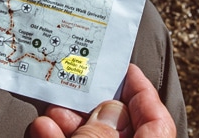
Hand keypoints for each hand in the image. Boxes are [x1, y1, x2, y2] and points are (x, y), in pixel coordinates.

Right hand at [30, 64, 175, 137]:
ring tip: (51, 108)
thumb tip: (108, 111)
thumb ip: (103, 131)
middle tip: (74, 87)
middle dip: (90, 105)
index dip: (142, 89)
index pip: (157, 118)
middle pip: (116, 127)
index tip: (124, 67)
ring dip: (66, 122)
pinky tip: (42, 128)